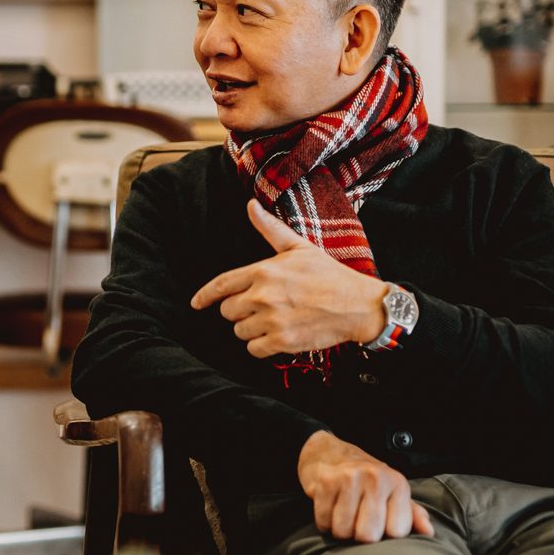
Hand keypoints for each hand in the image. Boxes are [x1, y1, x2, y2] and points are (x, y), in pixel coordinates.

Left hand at [189, 200, 391, 356]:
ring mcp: (272, 320)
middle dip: (240, 310)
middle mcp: (263, 296)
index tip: (196, 304)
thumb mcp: (298, 247)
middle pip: (228, 311)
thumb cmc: (328, 274)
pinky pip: (253, 349)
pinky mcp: (282, 341)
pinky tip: (277, 335)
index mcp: (263, 271)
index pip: (221, 285)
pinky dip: (261, 346)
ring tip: (274, 320)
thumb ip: (270, 229)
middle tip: (262, 307)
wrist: (358, 305)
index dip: (205, 296)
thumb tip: (251, 205)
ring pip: (239, 331)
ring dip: (251, 329)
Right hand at [298, 430, 433, 542]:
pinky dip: (324, 523)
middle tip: (357, 521)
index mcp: (397, 483)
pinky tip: (330, 509)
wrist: (328, 452)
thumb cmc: (365, 479)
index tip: (380, 524)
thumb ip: (411, 513)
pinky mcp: (325, 482)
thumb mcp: (392, 491)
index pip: (396, 532)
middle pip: (368, 535)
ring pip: (343, 531)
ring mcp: (349, 478)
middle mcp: (376, 478)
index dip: (385, 535)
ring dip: (340, 530)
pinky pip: (324, 522)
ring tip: (343, 514)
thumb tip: (428, 532)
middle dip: (359, 536)